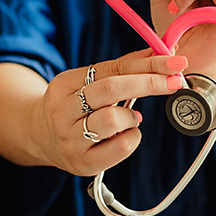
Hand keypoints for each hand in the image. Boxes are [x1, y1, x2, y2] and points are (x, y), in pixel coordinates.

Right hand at [32, 49, 187, 175]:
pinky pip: (119, 148)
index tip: (174, 62)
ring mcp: (70, 140)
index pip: (111, 68)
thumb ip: (121, 69)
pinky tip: (126, 134)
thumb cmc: (74, 106)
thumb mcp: (88, 82)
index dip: (147, 64)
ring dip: (132, 116)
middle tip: (175, 81)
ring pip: (112, 120)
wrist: (40, 138)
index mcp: (64, 84)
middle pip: (111, 89)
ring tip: (130, 118)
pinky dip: (132, 137)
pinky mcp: (82, 163)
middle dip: (149, 83)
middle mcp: (63, 111)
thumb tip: (159, 52)